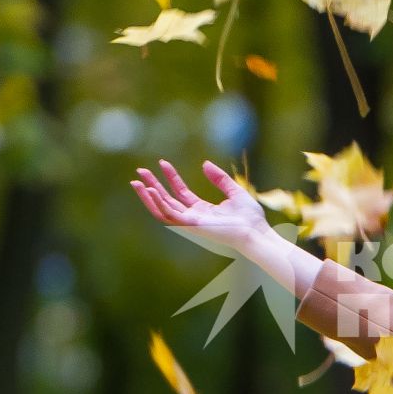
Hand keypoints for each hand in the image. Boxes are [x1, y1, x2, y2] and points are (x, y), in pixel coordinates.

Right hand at [131, 158, 272, 252]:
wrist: (256, 231)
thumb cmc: (250, 216)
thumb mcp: (234, 191)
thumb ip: (219, 178)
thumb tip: (204, 164)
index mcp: (203, 210)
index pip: (181, 192)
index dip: (171, 177)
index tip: (163, 163)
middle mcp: (194, 217)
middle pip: (167, 200)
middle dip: (152, 186)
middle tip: (140, 171)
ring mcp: (191, 222)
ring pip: (162, 210)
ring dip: (148, 197)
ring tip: (137, 181)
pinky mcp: (192, 225)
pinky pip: (169, 215)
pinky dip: (158, 204)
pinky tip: (150, 191)